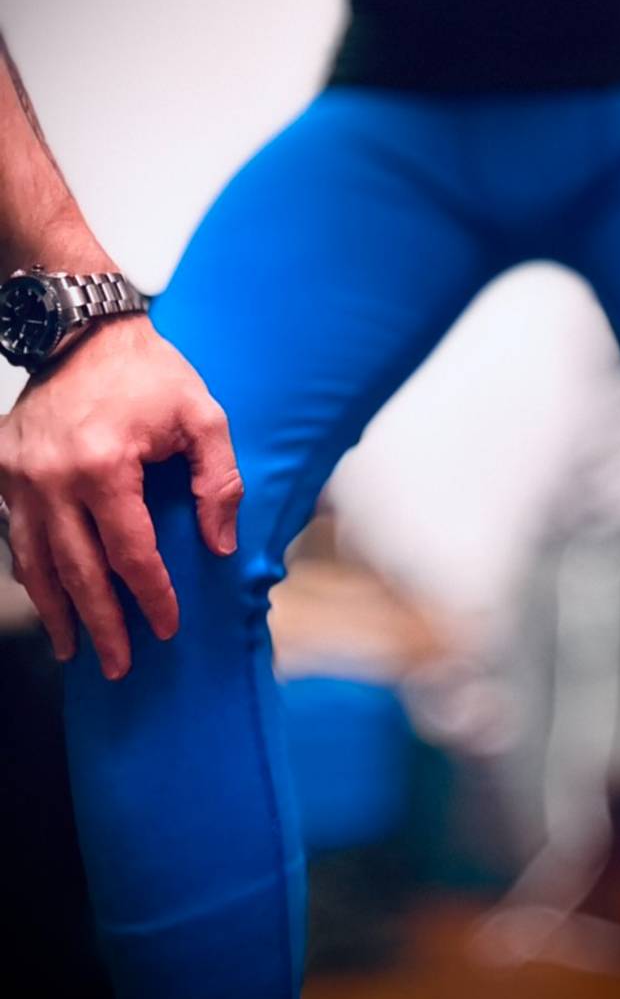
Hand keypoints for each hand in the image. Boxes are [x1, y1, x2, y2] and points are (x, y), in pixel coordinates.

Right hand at [0, 313, 242, 678]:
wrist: (84, 332)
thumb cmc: (150, 374)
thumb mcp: (204, 417)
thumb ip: (218, 482)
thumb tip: (218, 545)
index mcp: (104, 465)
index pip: (129, 553)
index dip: (150, 595)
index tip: (167, 626)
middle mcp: (52, 478)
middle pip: (77, 571)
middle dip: (101, 625)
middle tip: (119, 665)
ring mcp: (20, 476)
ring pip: (36, 562)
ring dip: (57, 611)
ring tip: (74, 650)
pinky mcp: (3, 469)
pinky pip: (16, 535)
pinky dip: (32, 572)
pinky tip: (47, 598)